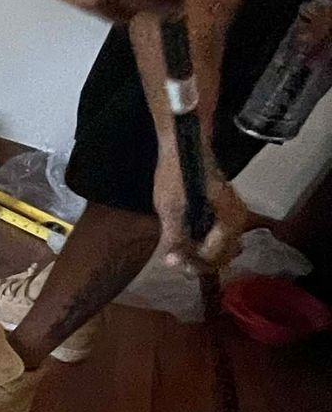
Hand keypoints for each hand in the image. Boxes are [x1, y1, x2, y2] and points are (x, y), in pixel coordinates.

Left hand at [152, 148, 249, 271]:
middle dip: (201, 262)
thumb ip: (176, 238)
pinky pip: (222, 236)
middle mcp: (239, 219)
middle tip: (177, 262)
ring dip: (204, 254)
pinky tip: (190, 242)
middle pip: (224, 255)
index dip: (194, 263)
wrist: (185, 147)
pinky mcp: (228, 211)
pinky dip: (207, 243)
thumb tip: (173, 263)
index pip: (216, 256)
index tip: (172, 263)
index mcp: (230, 220)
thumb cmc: (178, 174)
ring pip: (224, 247)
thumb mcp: (171, 209)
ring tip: (182, 254)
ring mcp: (235, 215)